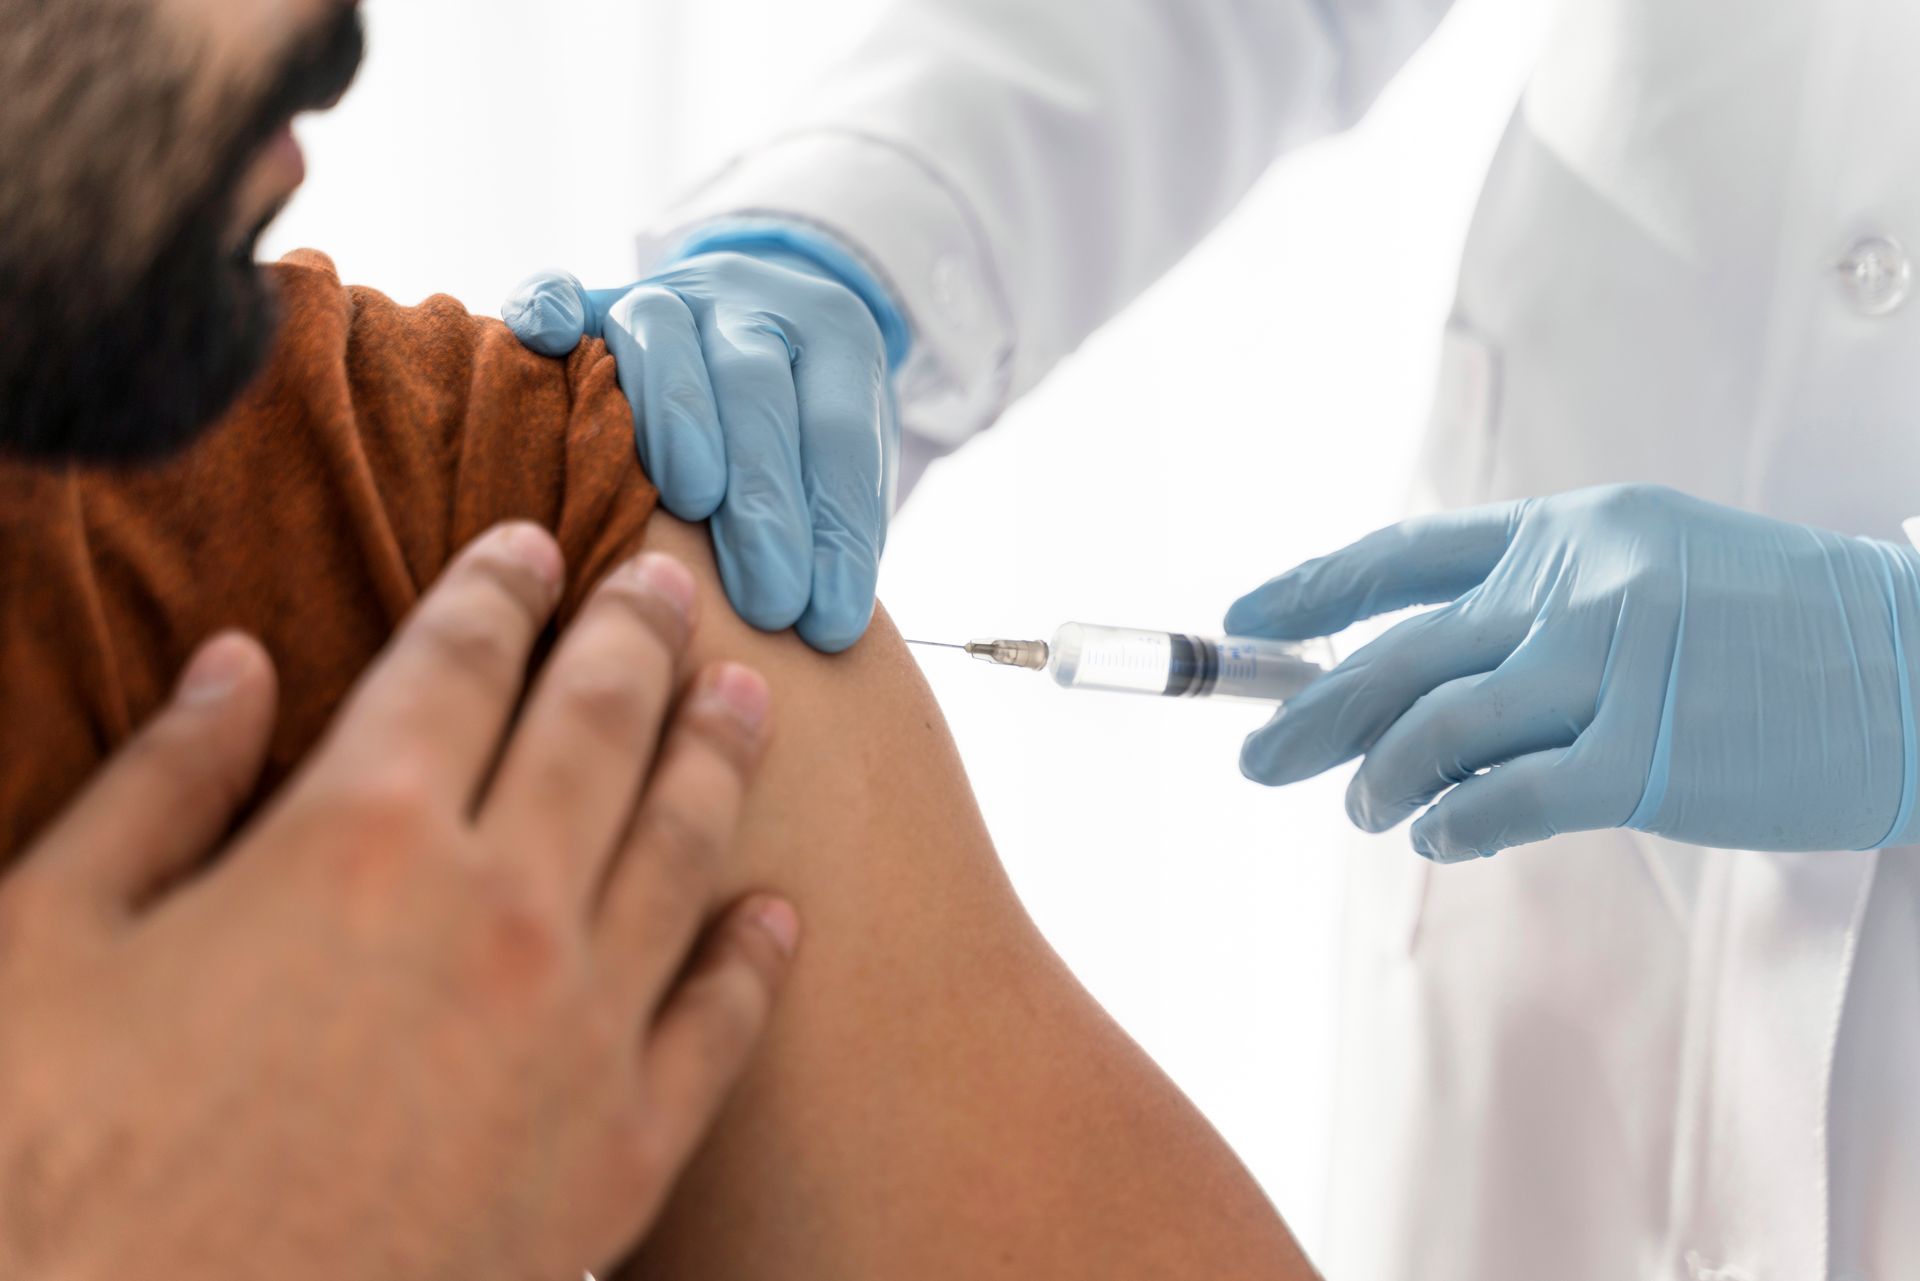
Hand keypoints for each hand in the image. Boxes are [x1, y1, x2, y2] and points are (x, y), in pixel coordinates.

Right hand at [0, 524, 796, 1280]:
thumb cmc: (64, 1186)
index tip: (534, 542)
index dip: (498, 588)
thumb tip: (234, 666)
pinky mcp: (619, 1158)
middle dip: (636, 634)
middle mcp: (500, 912)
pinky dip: (754, 960)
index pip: (456, 662)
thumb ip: (155, 790)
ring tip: (753, 692)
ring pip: (680, 846)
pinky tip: (779, 915)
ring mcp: (578, 1035)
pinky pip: (716, 1029)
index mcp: (358, 838)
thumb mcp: (42, 953)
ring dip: (719, 756)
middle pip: (596, 725)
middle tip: (674, 580)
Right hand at [505, 249, 897, 652]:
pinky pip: (567, 292)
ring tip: (692, 502)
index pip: (842, 435)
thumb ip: (832, 522)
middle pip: (756, 388)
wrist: (776, 324)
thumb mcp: (849, 465)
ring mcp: (674, 294)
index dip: (837, 529)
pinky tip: (537, 337)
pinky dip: (548, 306)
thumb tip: (816, 629)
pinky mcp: (601, 298)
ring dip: (676, 419)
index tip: (831, 624)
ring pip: (663, 334)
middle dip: (764, 502)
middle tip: (771, 602)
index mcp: (837, 336)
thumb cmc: (811, 431)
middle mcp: (753, 302)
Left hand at [1227, 484, 1919, 861]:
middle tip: (1256, 758)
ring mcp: (1613, 666)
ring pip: (1437, 730)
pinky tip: (1438, 835)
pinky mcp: (1647, 756)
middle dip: (1308, 712)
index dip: (1311, 588)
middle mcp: (1579, 584)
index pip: (1406, 553)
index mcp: (1573, 528)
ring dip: (1380, 779)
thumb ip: (1539, 613)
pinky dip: (1452, 824)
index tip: (1243, 618)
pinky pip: (1505, 800)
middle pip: (1399, 654)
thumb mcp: (1655, 571)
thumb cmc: (1783, 632)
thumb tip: (1418, 690)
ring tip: (1365, 808)